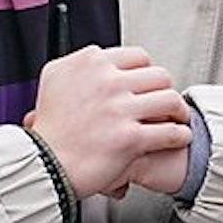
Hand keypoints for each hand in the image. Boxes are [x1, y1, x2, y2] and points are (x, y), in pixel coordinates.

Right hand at [27, 46, 191, 199]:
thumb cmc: (49, 129)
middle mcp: (106, 82)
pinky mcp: (130, 138)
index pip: (137, 56)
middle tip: (167, 102)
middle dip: (166, 90)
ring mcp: (119, 109)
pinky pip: (170, 131)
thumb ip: (79, 65)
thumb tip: (97, 59)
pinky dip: (180, 135)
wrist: (42, 165)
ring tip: (178, 118)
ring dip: (179, 111)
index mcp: (90, 63)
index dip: (147, 72)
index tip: (149, 84)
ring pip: (170, 100)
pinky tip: (178, 137)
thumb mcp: (54, 80)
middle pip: (159, 75)